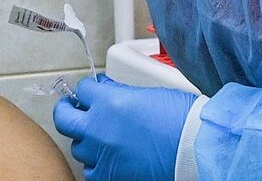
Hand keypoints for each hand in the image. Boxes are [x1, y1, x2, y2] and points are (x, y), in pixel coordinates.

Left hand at [52, 75, 198, 180]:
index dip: (88, 89)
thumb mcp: (147, 94)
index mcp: (108, 102)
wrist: (196, 149)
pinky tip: (107, 158)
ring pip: (77, 147)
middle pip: (64, 118)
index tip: (92, 91)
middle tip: (73, 108)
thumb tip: (105, 90)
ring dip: (86, 140)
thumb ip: (119, 92)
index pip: (82, 89)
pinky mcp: (110, 176)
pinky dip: (96, 164)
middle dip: (67, 110)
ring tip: (100, 137)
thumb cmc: (181, 120)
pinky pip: (90, 171)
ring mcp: (102, 154)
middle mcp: (98, 129)